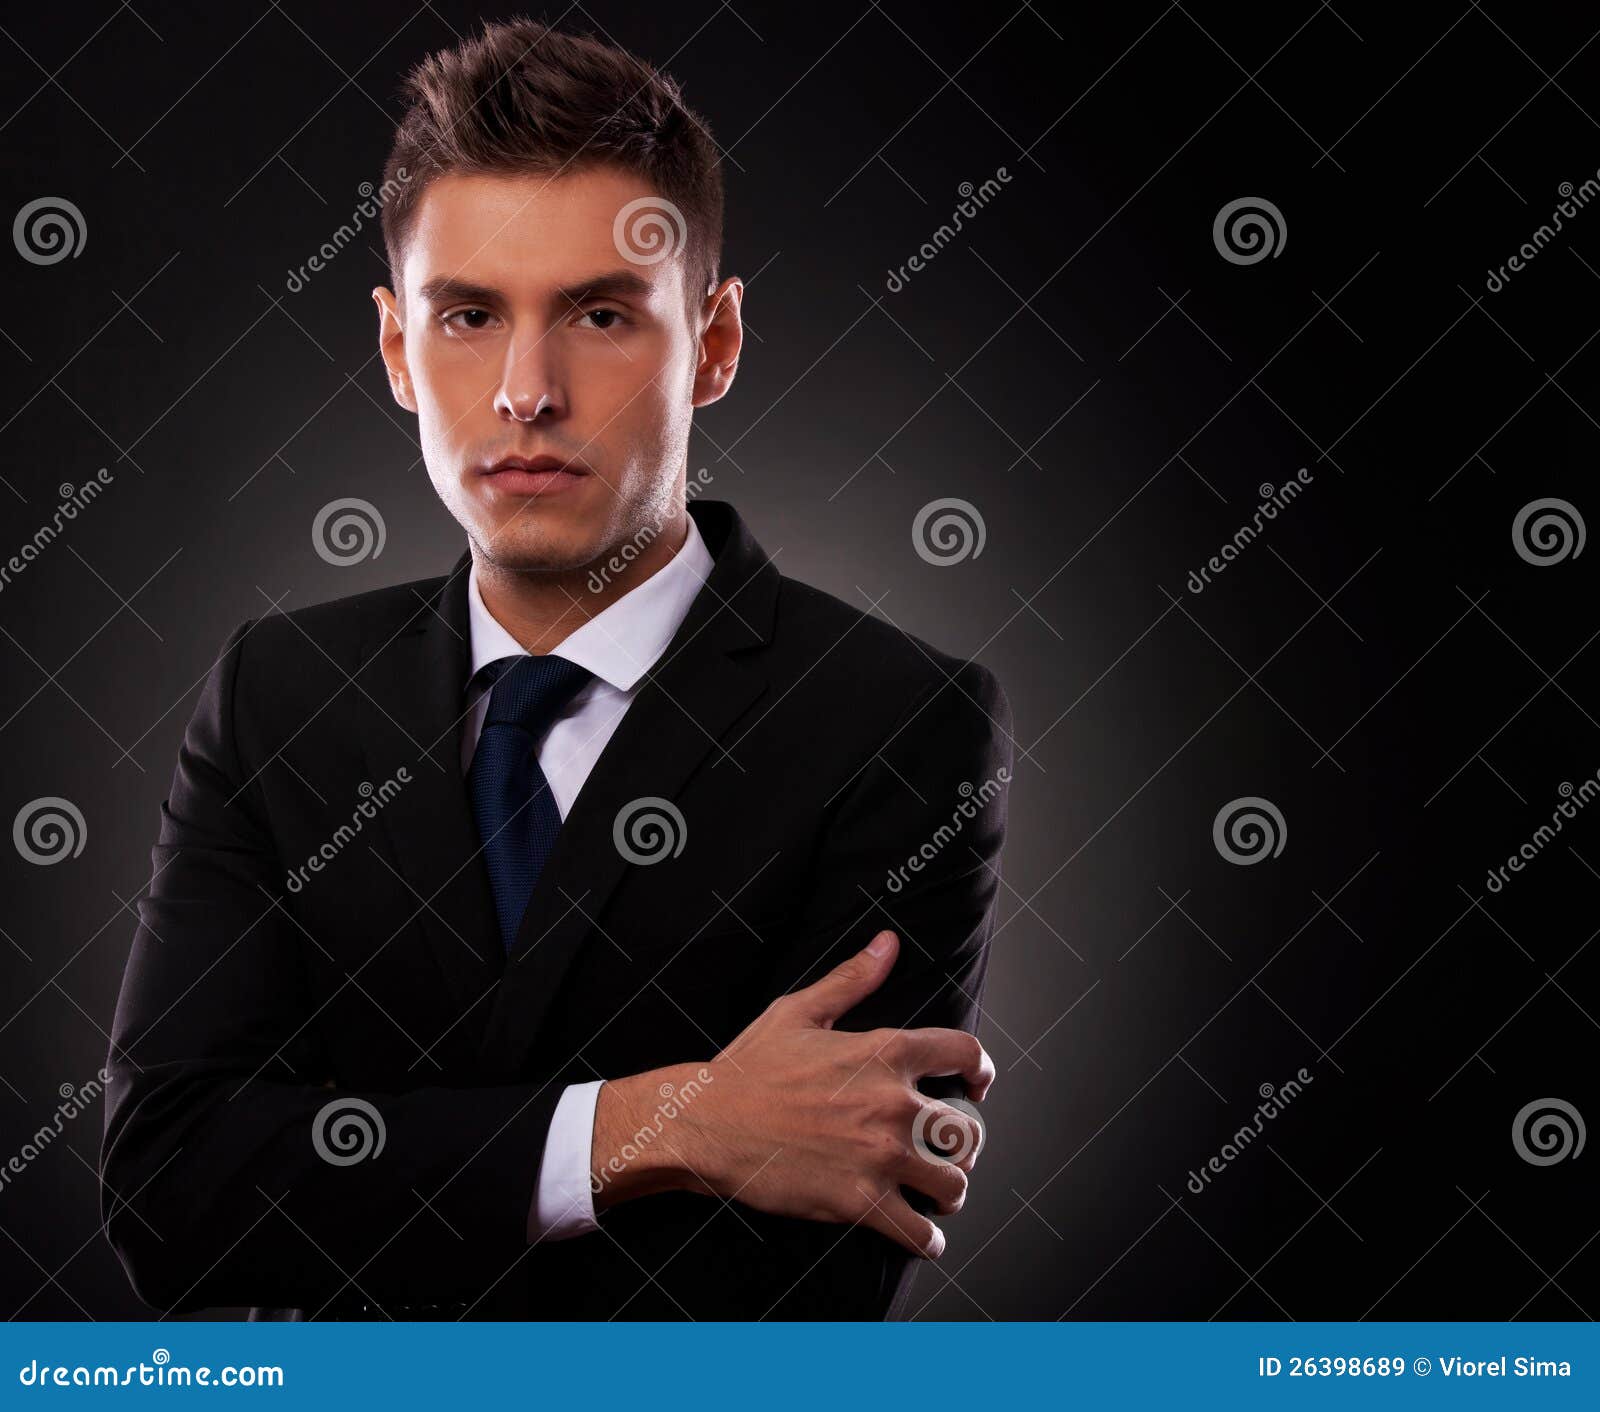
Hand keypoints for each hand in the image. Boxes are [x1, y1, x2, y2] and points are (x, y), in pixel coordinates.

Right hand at [590, 931, 993, 1258]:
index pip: (964, 1055)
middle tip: (947, 1153)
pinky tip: (923, 1237)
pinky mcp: (860, 1202)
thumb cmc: (750, 1067)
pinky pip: (918, 1233)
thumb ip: (852, 979)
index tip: (977, 1087)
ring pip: (952, 1183)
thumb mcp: (800, 1012)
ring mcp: (880, 1156)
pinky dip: (928, 1241)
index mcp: (884, 1051)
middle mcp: (893, 1103)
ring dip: (949, 1192)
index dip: (980, 1072)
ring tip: (937, 1195)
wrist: (707, 1123)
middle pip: (967, 1131)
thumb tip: (888, 944)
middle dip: (963, 1145)